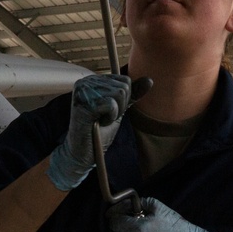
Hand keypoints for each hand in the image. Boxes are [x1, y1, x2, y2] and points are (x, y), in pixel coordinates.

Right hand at [46, 74, 131, 190]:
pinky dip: (110, 117)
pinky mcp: (83, 103)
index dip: (124, 101)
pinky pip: (112, 104)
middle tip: (104, 118)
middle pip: (123, 87)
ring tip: (100, 120)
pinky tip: (98, 123)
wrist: (83, 151)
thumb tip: (149, 80)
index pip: (125, 81)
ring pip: (119, 94)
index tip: (109, 111)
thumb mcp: (120, 109)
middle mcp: (86, 81)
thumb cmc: (100, 130)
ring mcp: (83, 91)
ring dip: (115, 113)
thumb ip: (133, 94)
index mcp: (93, 80)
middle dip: (120, 107)